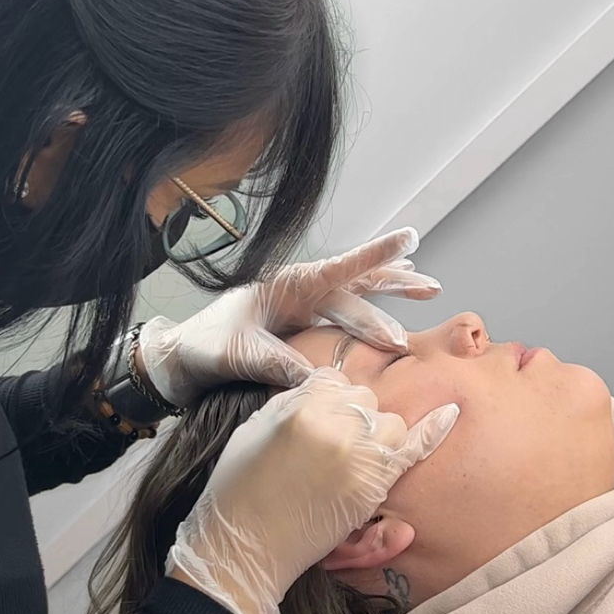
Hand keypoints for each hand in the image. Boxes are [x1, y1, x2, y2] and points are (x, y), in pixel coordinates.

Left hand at [139, 228, 440, 404]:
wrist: (184, 356)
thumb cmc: (204, 345)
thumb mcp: (234, 352)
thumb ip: (272, 360)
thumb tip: (311, 376)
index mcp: (286, 286)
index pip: (338, 268)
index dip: (374, 255)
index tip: (407, 237)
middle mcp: (300, 292)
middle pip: (356, 284)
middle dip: (393, 286)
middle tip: (429, 290)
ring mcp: (304, 307)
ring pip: (356, 297)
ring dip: (390, 295)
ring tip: (429, 288)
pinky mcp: (304, 325)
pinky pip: (343, 317)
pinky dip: (369, 313)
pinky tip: (391, 311)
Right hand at [166, 368, 458, 613]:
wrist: (243, 546)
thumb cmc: (239, 488)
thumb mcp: (254, 428)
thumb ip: (292, 401)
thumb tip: (324, 385)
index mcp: (301, 406)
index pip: (334, 381)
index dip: (330, 399)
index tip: (322, 418)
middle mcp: (334, 426)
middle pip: (364, 400)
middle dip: (353, 416)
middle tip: (332, 446)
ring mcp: (358, 456)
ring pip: (388, 423)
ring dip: (377, 435)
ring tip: (354, 459)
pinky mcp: (372, 487)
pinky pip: (411, 448)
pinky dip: (432, 430)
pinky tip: (450, 413)